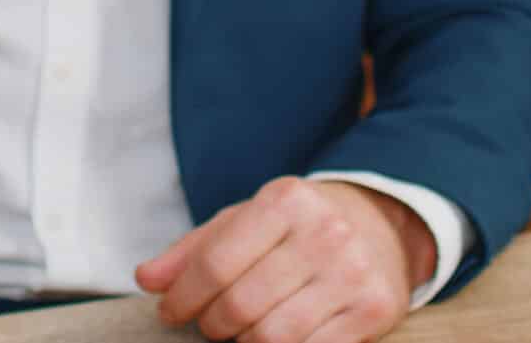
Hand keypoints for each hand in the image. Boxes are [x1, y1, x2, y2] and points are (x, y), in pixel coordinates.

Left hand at [135, 178, 433, 342]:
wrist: (382, 224)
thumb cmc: (299, 226)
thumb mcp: (247, 220)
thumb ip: (194, 249)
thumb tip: (148, 280)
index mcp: (286, 201)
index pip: (214, 262)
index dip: (183, 296)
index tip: (170, 311)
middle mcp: (325, 232)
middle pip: (239, 304)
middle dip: (212, 324)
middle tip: (210, 325)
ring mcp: (353, 273)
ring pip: (272, 336)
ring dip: (244, 342)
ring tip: (241, 332)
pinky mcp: (376, 309)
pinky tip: (274, 338)